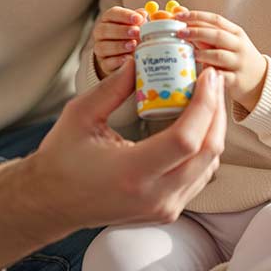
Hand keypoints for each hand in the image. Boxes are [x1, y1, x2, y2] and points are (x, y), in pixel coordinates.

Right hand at [32, 58, 225, 229]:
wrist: (54, 202)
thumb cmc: (62, 157)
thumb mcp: (81, 114)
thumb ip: (112, 87)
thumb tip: (140, 60)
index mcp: (132, 172)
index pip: (186, 139)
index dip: (205, 104)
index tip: (207, 75)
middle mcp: (154, 196)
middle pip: (207, 151)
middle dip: (216, 110)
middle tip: (212, 78)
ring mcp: (164, 207)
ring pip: (210, 164)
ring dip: (214, 127)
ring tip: (207, 95)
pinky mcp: (167, 210)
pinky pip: (200, 175)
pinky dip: (205, 145)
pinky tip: (197, 121)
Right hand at [92, 6, 144, 77]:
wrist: (128, 58)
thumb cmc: (133, 37)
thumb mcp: (138, 26)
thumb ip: (140, 20)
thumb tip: (143, 13)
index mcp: (109, 19)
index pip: (112, 14)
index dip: (125, 15)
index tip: (138, 18)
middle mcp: (100, 33)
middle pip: (105, 29)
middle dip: (122, 31)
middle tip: (136, 32)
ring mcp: (100, 49)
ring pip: (103, 46)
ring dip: (119, 46)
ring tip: (133, 45)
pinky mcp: (104, 64)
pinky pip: (107, 62)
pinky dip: (117, 61)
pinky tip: (127, 58)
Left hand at [176, 10, 267, 112]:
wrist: (260, 80)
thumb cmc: (236, 57)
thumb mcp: (225, 40)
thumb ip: (203, 28)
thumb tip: (179, 10)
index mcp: (235, 32)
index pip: (215, 19)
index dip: (197, 16)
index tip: (179, 15)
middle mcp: (239, 45)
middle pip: (217, 35)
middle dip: (197, 32)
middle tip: (180, 32)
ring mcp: (239, 63)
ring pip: (219, 55)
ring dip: (202, 53)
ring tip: (190, 53)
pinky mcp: (237, 80)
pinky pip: (221, 76)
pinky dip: (209, 73)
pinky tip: (199, 72)